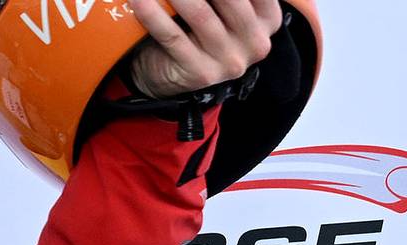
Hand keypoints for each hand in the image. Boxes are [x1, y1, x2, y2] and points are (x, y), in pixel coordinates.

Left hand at [123, 0, 281, 97]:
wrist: (169, 75)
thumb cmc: (195, 30)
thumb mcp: (222, 8)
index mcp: (268, 19)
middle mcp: (255, 41)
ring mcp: (229, 61)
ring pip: (199, 14)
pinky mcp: (199, 73)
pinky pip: (171, 36)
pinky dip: (152, 14)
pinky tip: (139, 0)